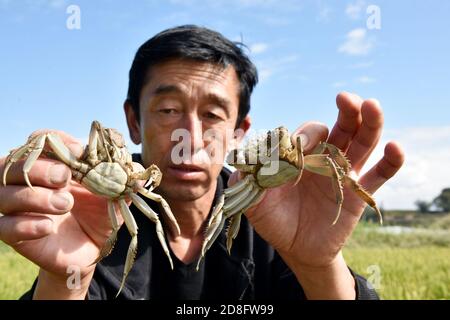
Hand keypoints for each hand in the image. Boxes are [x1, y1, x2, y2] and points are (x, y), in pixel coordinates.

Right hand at [0, 130, 118, 297]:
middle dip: (39, 167)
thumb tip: (138, 171)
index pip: (40, 141)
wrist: (92, 250)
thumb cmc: (100, 214)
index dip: (56, 141)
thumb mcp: (117, 195)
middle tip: (65, 177)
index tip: (80, 152)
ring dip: (33, 196)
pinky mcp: (14, 234)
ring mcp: (19, 208)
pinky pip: (3, 225)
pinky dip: (24, 224)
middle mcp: (30, 182)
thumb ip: (125, 179)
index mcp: (53, 165)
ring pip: (3, 193)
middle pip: (12, 163)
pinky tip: (48, 227)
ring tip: (65, 204)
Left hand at [237, 92, 403, 289]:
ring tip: (372, 106)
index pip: (308, 133)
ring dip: (370, 124)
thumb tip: (245, 163)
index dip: (305, 135)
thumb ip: (246, 179)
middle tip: (346, 98)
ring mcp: (344, 173)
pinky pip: (380, 174)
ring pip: (362, 142)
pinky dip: (390, 161)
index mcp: (300, 154)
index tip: (298, 147)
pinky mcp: (358, 193)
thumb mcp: (253, 200)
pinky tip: (394, 147)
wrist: (295, 247)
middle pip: (341, 127)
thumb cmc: (273, 218)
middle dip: (345, 111)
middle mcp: (324, 157)